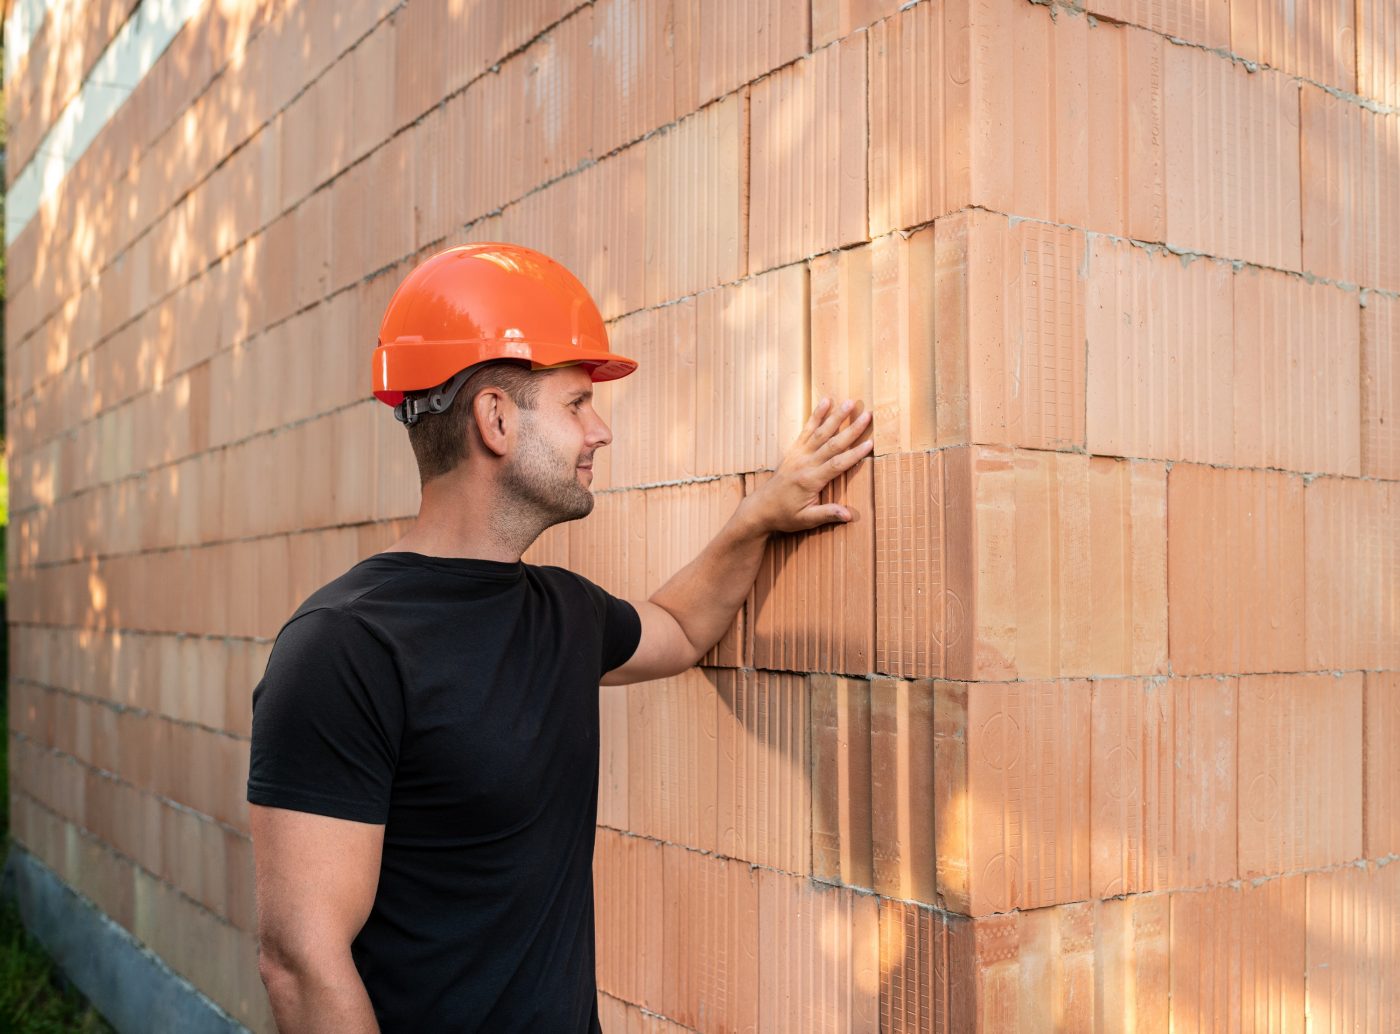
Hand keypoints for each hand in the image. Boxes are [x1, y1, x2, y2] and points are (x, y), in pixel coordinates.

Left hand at [742, 398, 873, 534]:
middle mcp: (805, 463)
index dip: (855, 454)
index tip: (870, 443)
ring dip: (836, 416)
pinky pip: (807, 429)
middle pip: (832, 443)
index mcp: (810, 480)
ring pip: (821, 432)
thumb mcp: (806, 520)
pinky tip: (826, 401)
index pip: (837, 464)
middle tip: (866, 415)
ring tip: (849, 402)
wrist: (760, 508)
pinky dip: (816, 415)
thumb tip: (848, 515)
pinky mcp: (794, 450)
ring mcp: (798, 454)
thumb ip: (827, 514)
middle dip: (851, 429)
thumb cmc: (785, 515)